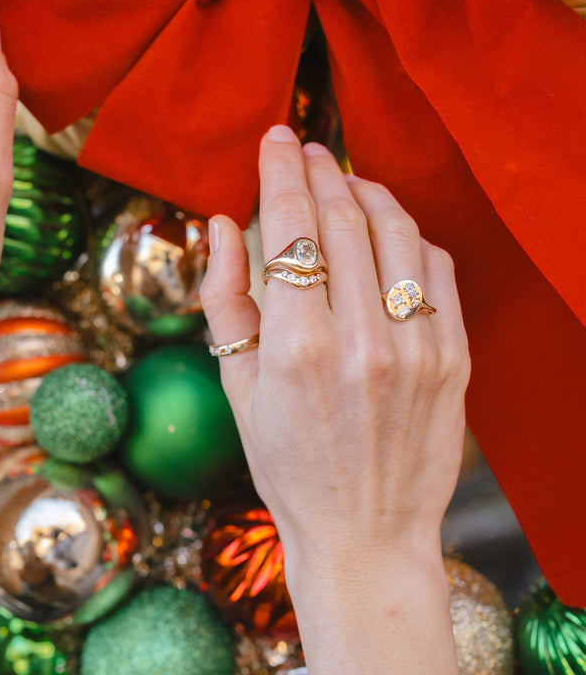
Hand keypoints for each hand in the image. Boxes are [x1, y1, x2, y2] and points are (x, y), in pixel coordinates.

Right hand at [200, 125, 469, 591]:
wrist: (365, 534)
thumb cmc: (289, 467)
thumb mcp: (236, 389)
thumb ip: (224, 300)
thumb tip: (220, 224)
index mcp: (296, 348)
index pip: (290, 227)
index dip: (280, 171)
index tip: (275, 139)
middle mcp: (361, 339)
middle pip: (344, 218)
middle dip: (321, 170)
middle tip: (306, 150)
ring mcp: (416, 347)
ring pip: (397, 231)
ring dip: (369, 192)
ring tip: (347, 182)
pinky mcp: (454, 357)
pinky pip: (436, 269)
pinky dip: (410, 236)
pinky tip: (389, 232)